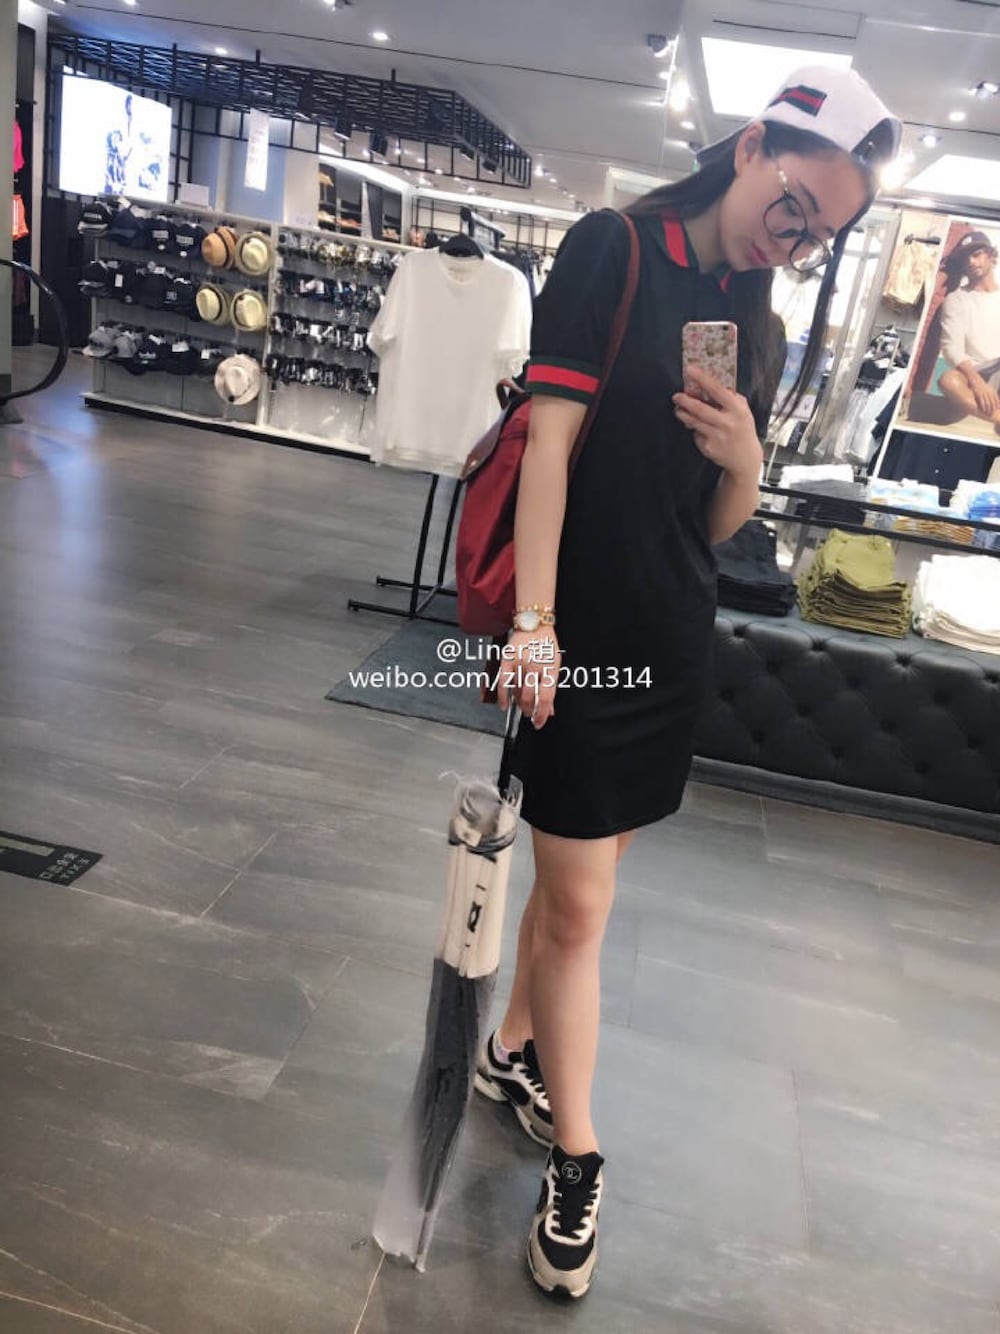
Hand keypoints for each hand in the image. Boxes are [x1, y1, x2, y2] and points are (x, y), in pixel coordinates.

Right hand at [495, 628, 560, 728]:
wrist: (535, 623)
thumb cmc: (546, 646)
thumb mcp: (555, 667)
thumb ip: (551, 689)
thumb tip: (548, 711)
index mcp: (550, 669)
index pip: (546, 698)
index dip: (542, 714)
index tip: (539, 723)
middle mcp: (535, 667)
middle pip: (530, 697)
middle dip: (530, 710)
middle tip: (530, 714)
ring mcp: (520, 663)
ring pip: (517, 692)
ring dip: (519, 704)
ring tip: (522, 707)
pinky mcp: (507, 660)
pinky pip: (503, 683)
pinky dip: (503, 697)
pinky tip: (504, 706)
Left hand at [673, 365, 762, 480]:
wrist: (745, 458)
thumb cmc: (742, 428)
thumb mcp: (743, 410)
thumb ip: (730, 398)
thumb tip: (710, 384)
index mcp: (737, 410)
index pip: (718, 391)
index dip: (703, 379)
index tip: (690, 370)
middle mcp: (727, 423)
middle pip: (700, 409)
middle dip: (686, 401)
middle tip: (676, 396)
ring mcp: (717, 436)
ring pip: (694, 422)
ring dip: (683, 414)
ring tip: (679, 409)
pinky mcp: (708, 447)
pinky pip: (696, 434)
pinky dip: (694, 429)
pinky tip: (698, 429)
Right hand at [967, 370, 999, 415]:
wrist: (974, 378)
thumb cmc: (979, 383)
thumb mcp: (986, 386)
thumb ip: (989, 391)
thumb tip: (991, 395)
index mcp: (991, 390)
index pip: (996, 398)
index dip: (997, 404)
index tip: (998, 408)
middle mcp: (989, 392)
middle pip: (993, 401)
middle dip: (993, 407)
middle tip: (993, 412)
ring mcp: (984, 393)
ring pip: (988, 402)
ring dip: (989, 408)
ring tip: (988, 412)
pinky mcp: (979, 393)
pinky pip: (982, 401)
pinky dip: (983, 406)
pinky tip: (984, 410)